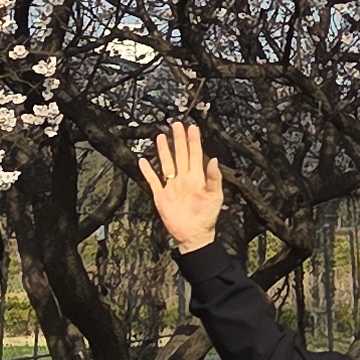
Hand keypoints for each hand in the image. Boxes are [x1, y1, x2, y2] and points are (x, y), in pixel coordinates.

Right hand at [136, 119, 224, 252]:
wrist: (193, 235)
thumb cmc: (207, 217)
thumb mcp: (215, 197)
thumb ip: (214, 178)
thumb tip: (213, 160)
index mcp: (197, 178)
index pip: (195, 154)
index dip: (193, 141)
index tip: (192, 127)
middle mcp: (183, 179)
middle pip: (180, 155)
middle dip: (178, 140)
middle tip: (176, 124)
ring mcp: (171, 186)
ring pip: (166, 164)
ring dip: (164, 151)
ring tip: (161, 136)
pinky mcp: (161, 196)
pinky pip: (153, 181)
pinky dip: (148, 171)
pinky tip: (143, 161)